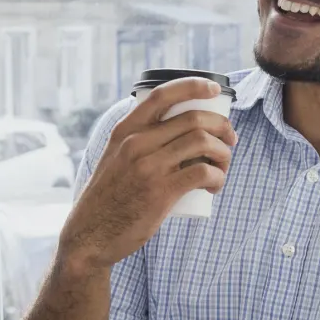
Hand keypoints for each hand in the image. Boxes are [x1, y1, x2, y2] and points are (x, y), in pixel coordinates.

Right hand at [57, 79, 236, 275]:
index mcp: (125, 130)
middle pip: (193, 118)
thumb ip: (136, 141)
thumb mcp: (115, 158)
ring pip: (202, 142)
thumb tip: (175, 129)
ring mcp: (148, 166)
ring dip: (223, 153)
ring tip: (222, 167)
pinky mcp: (160, 192)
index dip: (193, 85)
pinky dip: (218, 176)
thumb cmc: (108, 197)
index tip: (213, 90)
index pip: (162, 94)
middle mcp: (136, 143)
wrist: (90, 234)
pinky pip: (202, 172)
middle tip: (229, 140)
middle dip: (221, 126)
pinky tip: (215, 185)